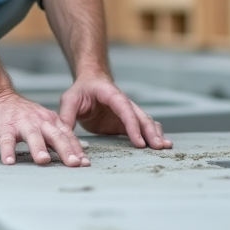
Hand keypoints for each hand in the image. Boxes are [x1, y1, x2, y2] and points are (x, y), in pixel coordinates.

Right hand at [0, 89, 90, 166]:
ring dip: (38, 148)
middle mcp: (39, 121)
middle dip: (66, 150)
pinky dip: (8, 151)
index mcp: (50, 121)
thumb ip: (57, 135)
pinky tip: (9, 161)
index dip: (77, 150)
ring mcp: (22, 124)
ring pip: (32, 136)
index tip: (85, 164)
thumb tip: (75, 153)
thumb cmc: (21, 114)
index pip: (67, 136)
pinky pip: (6, 141)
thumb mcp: (44, 121)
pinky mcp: (5, 128)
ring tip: (43, 161)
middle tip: (74, 164)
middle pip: (55, 136)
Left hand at [58, 75, 172, 149]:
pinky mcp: (126, 123)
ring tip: (165, 147)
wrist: (90, 83)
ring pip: (146, 122)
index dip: (132, 125)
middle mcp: (124, 103)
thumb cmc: (81, 90)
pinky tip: (159, 146)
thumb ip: (67, 116)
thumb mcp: (70, 100)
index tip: (139, 142)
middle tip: (159, 147)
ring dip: (155, 133)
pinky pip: (142, 128)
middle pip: (141, 116)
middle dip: (150, 132)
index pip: (125, 109)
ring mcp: (127, 113)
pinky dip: (151, 136)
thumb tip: (63, 136)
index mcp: (111, 95)